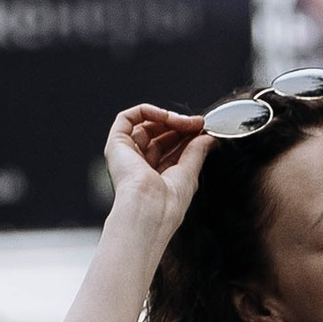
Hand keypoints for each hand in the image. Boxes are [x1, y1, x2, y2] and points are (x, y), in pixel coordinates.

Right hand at [104, 105, 214, 252]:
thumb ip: (197, 152)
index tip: (202, 130)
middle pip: (158, 135)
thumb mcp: (188, 173)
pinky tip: (166, 116)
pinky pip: (128, 118)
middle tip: (197, 124)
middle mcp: (137, 165)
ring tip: (186, 122)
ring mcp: (125, 154)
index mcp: (154, 177)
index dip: (185, 136)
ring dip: (168, 119)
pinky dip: (148, 111)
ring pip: (145, 125)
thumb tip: (207, 137)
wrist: (150, 210)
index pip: (169, 148)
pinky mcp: (115, 144)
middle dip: (180, 126)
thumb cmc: (167, 204)